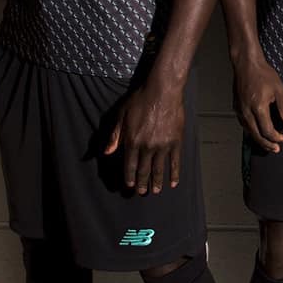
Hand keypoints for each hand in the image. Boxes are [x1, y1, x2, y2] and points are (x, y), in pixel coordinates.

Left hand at [104, 78, 184, 194]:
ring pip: (159, 169)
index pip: (129, 166)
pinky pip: (175, 161)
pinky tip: (174, 182)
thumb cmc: (140, 100)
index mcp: (132, 142)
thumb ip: (115, 135)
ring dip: (157, 182)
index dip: (129, 178)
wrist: (163, 90)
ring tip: (156, 192)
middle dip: (142, 184)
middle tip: (142, 192)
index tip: (130, 186)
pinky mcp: (176, 141)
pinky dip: (174, 173)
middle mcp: (147, 147)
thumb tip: (107, 153)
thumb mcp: (122, 115)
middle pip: (144, 170)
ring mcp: (163, 145)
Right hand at [232, 49, 282, 152]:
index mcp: (258, 108)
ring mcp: (239, 110)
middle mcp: (247, 112)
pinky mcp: (236, 107)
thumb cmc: (263, 74)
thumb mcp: (279, 90)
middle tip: (276, 149)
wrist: (247, 64)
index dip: (276, 138)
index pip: (267, 131)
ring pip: (248, 131)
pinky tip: (256, 131)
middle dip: (267, 144)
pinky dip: (251, 131)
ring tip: (267, 143)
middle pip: (256, 135)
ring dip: (258, 139)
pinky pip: (243, 124)